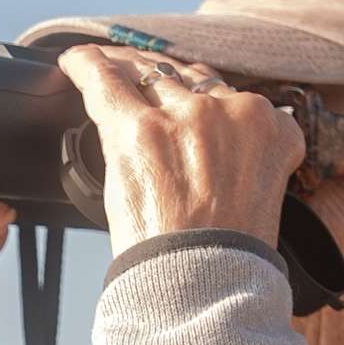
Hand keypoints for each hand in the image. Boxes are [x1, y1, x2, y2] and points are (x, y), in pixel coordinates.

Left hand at [57, 44, 304, 254]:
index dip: (201, 97)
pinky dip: (86, 66)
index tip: (186, 102)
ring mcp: (184, 117)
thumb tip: (219, 154)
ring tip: (108, 67)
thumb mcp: (261, 196)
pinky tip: (74, 61)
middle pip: (188, 78)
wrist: (205, 283)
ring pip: (148, 73)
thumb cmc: (227, 255)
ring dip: (126, 68)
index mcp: (269, 127)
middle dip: (163, 79)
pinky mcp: (139, 130)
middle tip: (141, 81)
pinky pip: (105, 80)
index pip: (229, 95)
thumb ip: (245, 160)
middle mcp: (231, 112)